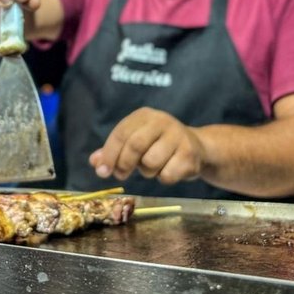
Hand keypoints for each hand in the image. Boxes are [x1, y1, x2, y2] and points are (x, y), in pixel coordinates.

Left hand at [89, 108, 205, 184]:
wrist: (198, 147)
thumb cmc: (158, 145)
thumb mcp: (135, 143)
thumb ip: (114, 151)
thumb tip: (95, 162)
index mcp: (144, 116)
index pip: (121, 133)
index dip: (109, 154)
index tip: (102, 172)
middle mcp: (162, 121)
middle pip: (135, 145)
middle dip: (124, 164)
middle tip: (121, 175)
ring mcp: (178, 136)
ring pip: (151, 162)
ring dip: (147, 172)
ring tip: (153, 167)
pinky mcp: (190, 154)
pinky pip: (167, 175)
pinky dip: (163, 178)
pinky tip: (170, 169)